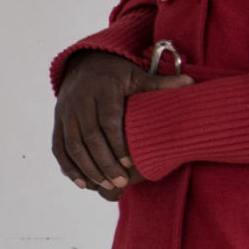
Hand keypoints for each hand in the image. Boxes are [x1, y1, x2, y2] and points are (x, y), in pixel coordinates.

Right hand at [52, 50, 192, 195]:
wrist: (84, 63)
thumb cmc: (117, 75)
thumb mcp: (138, 76)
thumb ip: (160, 84)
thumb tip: (191, 82)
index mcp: (101, 88)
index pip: (107, 120)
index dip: (117, 143)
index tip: (129, 163)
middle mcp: (79, 99)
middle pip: (89, 136)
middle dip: (104, 162)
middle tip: (120, 182)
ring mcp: (65, 111)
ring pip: (72, 144)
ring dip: (87, 168)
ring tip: (105, 185)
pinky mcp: (57, 121)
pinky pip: (58, 147)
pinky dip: (68, 166)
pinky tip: (82, 183)